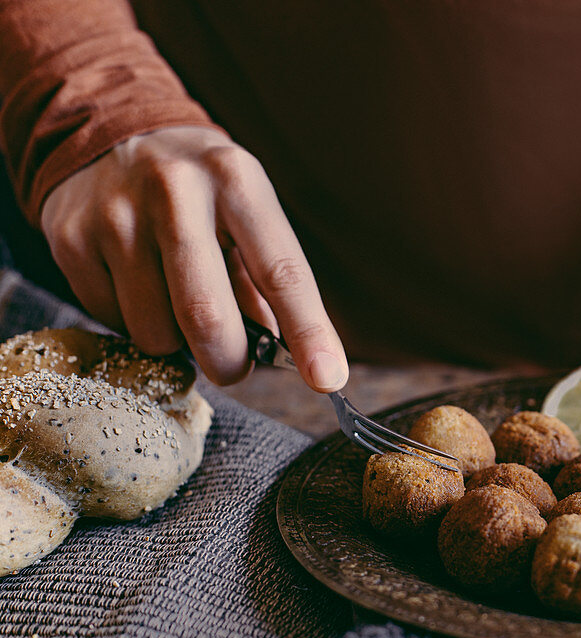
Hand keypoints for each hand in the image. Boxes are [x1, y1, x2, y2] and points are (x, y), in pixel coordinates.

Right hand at [40, 126, 347, 390]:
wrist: (109, 132)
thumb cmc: (203, 191)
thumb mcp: (248, 213)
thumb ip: (270, 284)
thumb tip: (290, 357)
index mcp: (237, 181)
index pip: (281, 271)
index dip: (308, 331)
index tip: (328, 378)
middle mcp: (175, 190)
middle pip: (207, 315)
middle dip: (229, 361)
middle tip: (234, 365)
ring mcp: (115, 215)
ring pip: (156, 332)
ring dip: (177, 343)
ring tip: (177, 303)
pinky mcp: (70, 239)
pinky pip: (112, 322)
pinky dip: (134, 322)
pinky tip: (137, 284)